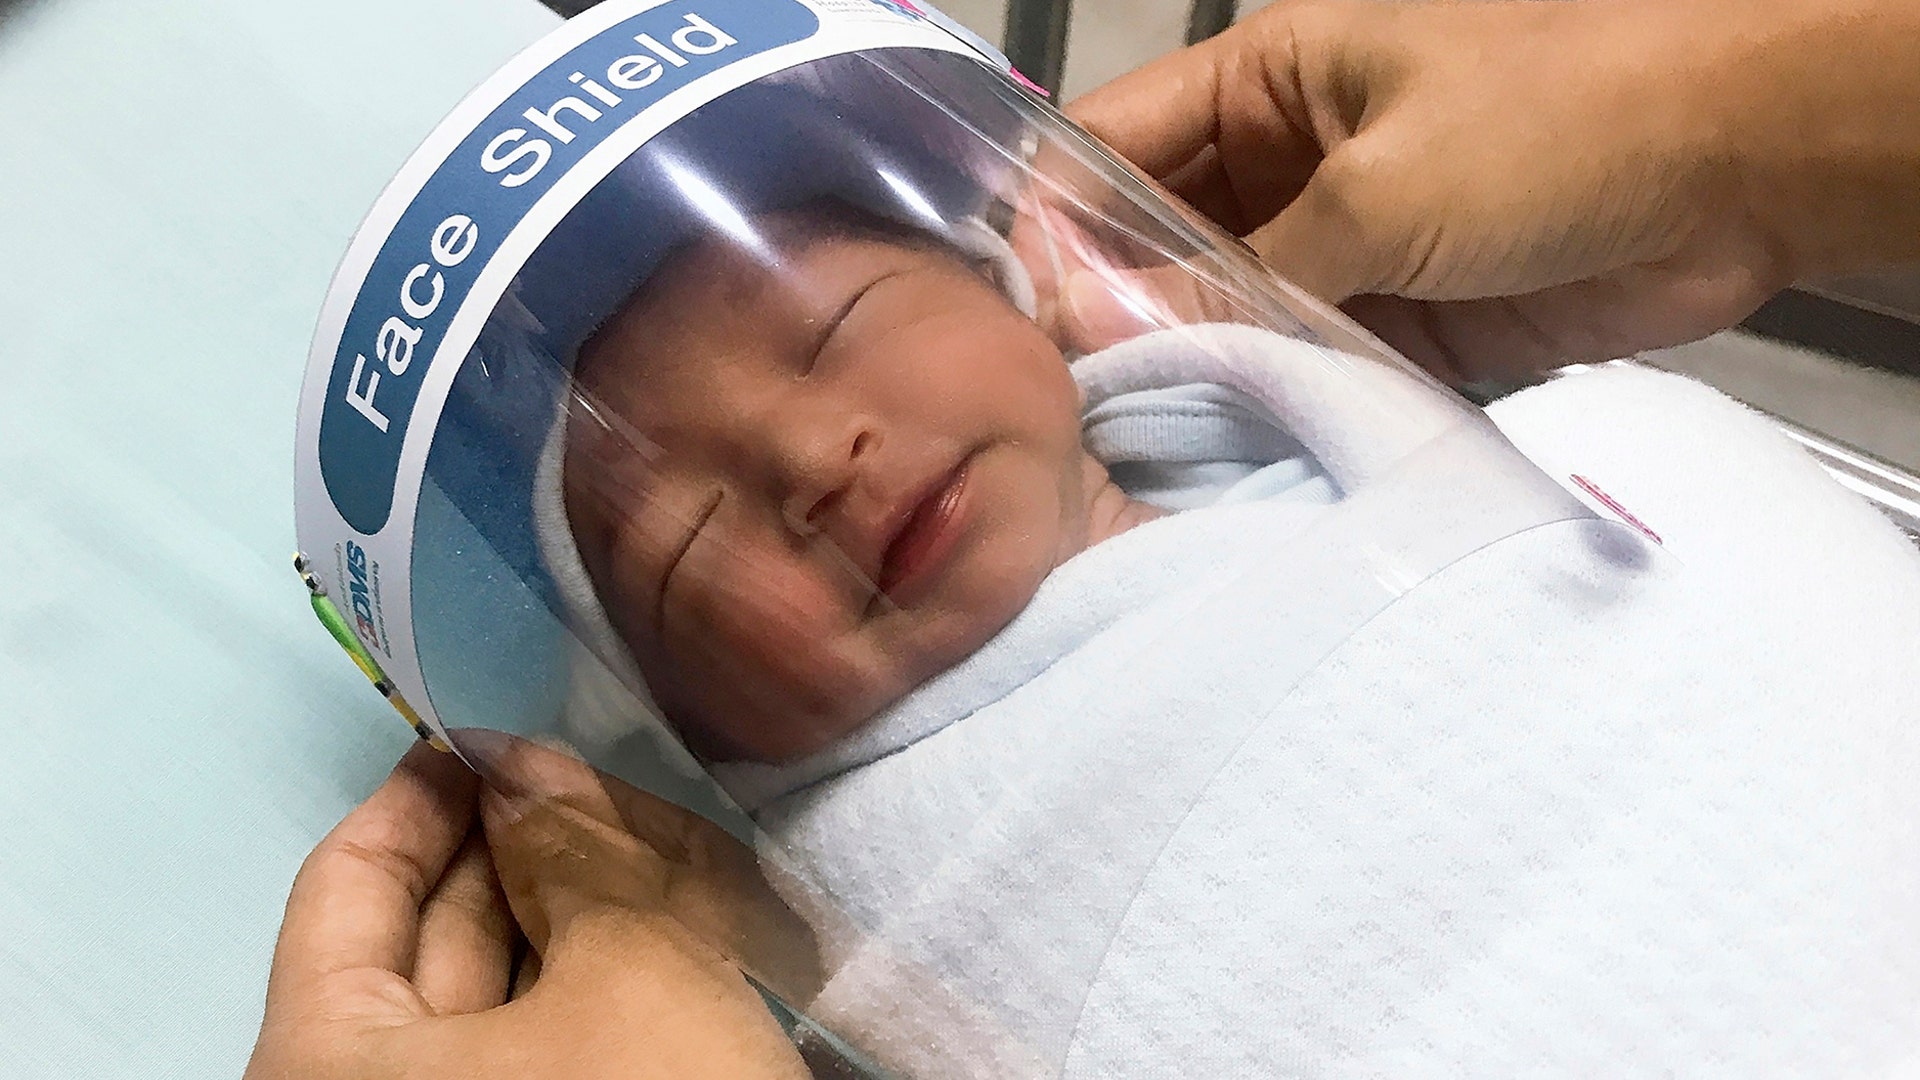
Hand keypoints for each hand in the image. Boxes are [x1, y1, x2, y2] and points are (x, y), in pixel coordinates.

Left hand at [246, 739, 814, 1079]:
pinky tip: (663, 924)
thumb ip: (572, 851)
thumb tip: (528, 769)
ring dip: (570, 908)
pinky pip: (544, 1047)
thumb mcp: (626, 969)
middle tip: (587, 773)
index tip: (482, 720)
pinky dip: (594, 979)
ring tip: (646, 840)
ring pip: (496, 996)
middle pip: (421, 942)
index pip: (345, 884)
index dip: (420, 792)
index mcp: (324, 1064)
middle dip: (514, 846)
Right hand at [1066, 0, 1890, 381]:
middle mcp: (1289, 168)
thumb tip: (1112, 324)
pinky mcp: (1400, 329)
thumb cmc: (1568, 112)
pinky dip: (1275, 417)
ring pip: (1228, 324)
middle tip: (1065, 414)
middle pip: (1158, 252)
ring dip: (1195, 380)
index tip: (1012, 323)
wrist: (1746, 164)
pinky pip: (1308, 377)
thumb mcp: (1379, 185)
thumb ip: (1241, 266)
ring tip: (1131, 457)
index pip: (1113, 151)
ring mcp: (1344, 252)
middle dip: (1115, 324)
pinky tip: (1227, 468)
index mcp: (1269, 85)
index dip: (1051, 229)